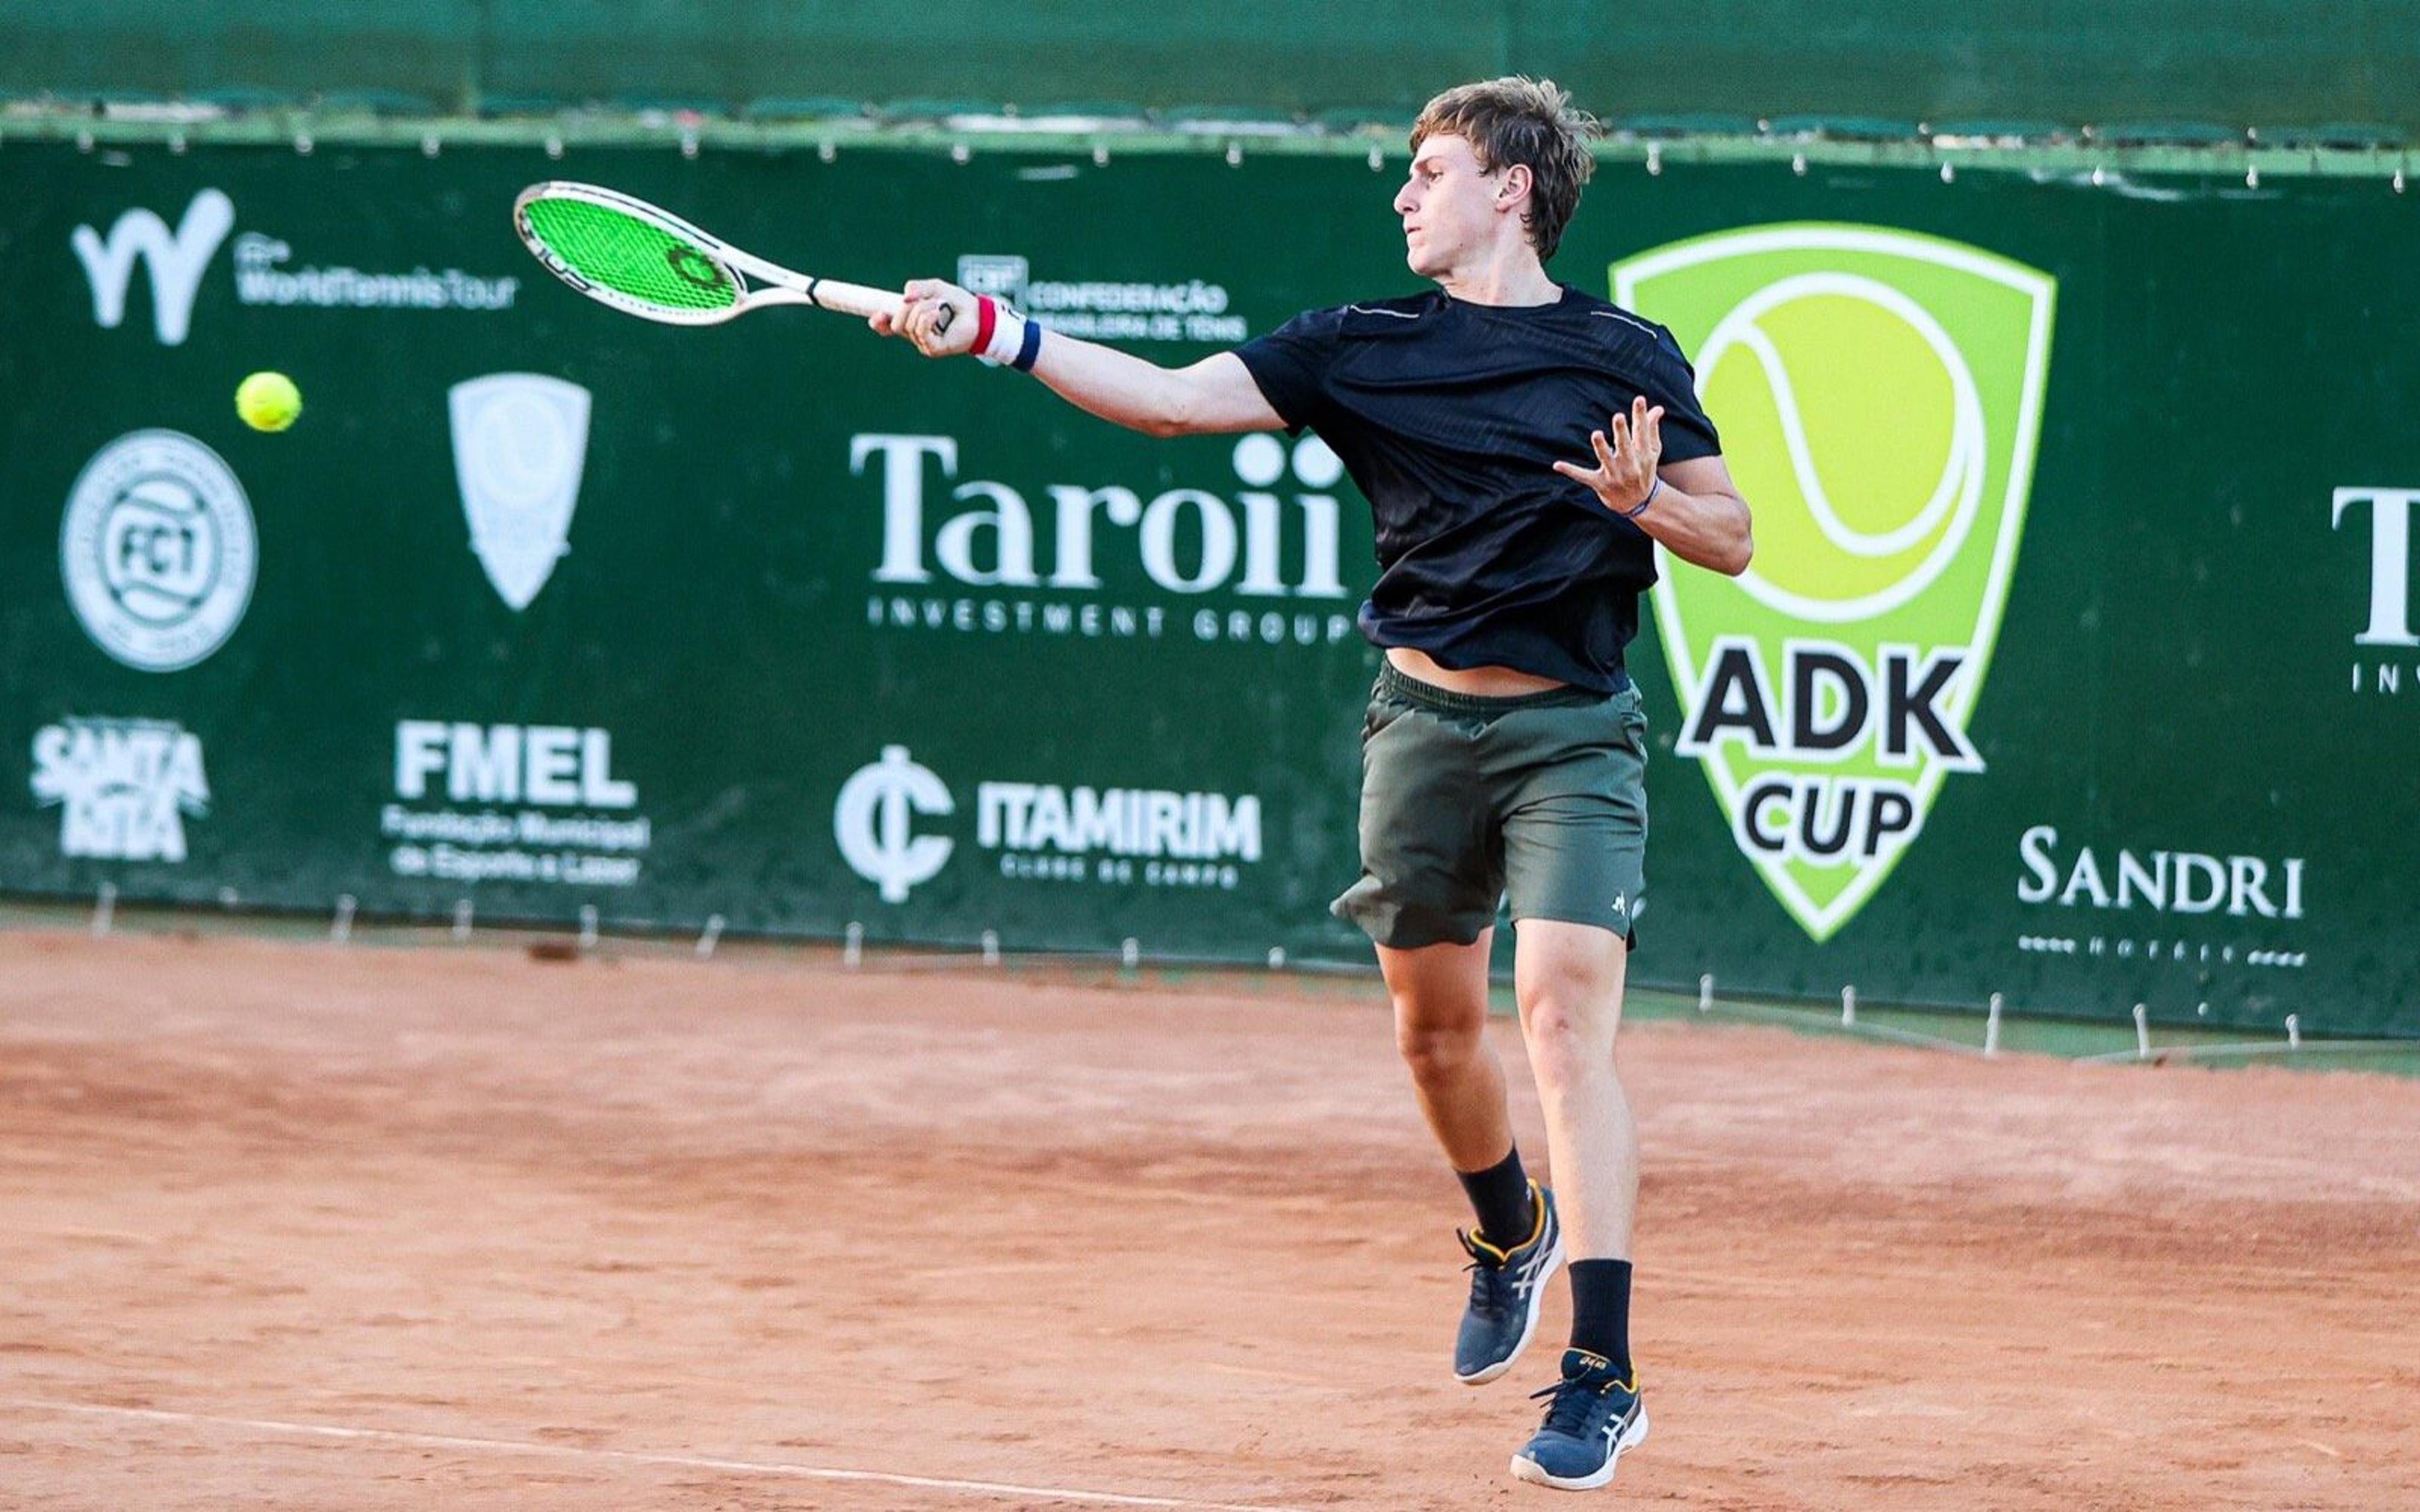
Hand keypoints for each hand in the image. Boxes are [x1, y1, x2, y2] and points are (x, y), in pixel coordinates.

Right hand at [867, 278, 975, 356]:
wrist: (977, 314)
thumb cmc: (957, 302)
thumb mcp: (935, 288)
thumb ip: (918, 287)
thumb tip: (905, 296)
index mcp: (911, 321)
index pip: (887, 326)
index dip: (879, 322)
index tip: (876, 315)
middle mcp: (915, 334)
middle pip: (895, 324)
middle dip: (905, 308)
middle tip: (921, 300)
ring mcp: (924, 343)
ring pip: (909, 325)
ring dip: (923, 309)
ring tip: (938, 305)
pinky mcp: (934, 348)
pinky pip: (921, 333)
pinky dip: (926, 318)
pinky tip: (936, 312)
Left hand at [1554, 395, 1663, 515]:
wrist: (1639, 504)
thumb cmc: (1644, 471)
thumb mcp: (1651, 452)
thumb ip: (1651, 429)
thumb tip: (1658, 407)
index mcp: (1644, 455)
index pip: (1642, 432)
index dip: (1641, 416)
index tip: (1639, 399)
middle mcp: (1630, 466)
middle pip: (1625, 446)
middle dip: (1622, 432)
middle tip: (1618, 417)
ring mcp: (1615, 475)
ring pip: (1606, 459)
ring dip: (1601, 447)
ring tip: (1596, 434)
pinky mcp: (1600, 484)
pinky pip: (1583, 476)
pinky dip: (1570, 471)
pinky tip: (1557, 465)